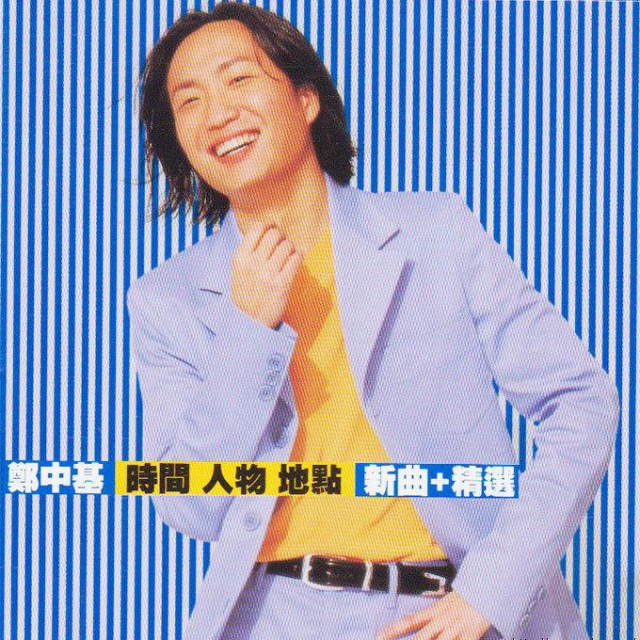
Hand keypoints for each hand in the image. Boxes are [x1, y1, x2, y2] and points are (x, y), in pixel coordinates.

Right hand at [230, 221, 302, 328]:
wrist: (249, 321)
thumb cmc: (245, 294)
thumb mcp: (238, 270)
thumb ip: (250, 251)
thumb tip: (269, 228)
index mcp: (240, 258)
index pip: (258, 228)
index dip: (269, 225)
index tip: (274, 229)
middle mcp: (253, 263)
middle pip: (275, 234)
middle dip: (281, 237)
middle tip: (282, 245)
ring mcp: (268, 274)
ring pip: (287, 245)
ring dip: (291, 248)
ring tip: (289, 255)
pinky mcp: (282, 284)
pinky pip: (296, 259)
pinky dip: (299, 256)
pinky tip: (296, 260)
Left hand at [375, 591, 491, 639]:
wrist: (484, 587)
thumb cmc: (464, 598)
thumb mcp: (445, 604)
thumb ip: (433, 616)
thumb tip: (419, 624)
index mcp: (434, 612)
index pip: (410, 621)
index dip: (394, 630)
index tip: (379, 636)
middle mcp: (441, 620)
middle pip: (420, 638)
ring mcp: (455, 628)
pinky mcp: (470, 633)